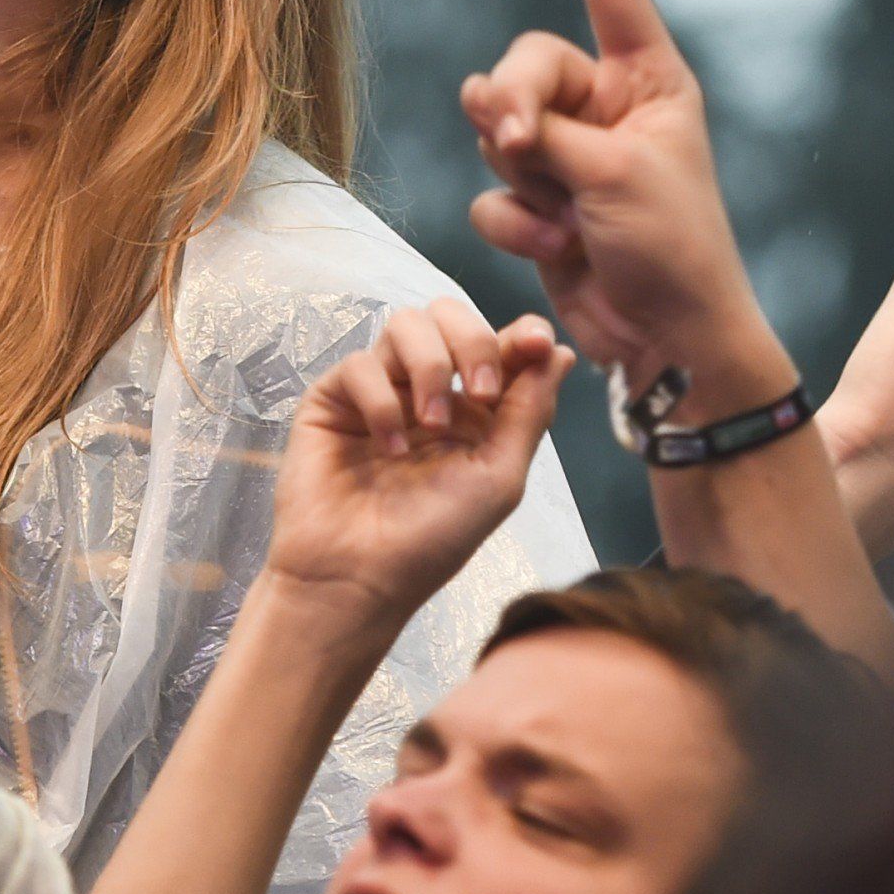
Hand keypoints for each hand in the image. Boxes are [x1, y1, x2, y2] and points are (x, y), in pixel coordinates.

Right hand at [267, 306, 577, 628]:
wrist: (358, 578)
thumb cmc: (433, 539)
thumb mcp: (499, 479)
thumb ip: (528, 413)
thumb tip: (559, 352)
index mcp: (473, 409)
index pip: (498, 343)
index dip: (519, 333)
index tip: (534, 342)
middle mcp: (427, 390)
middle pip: (450, 314)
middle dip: (473, 341)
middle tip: (480, 393)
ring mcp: (379, 390)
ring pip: (406, 324)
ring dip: (430, 367)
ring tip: (430, 426)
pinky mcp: (333, 399)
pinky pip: (360, 362)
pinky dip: (381, 399)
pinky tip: (388, 446)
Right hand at [462, 0, 786, 413]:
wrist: (669, 340)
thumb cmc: (672, 248)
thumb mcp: (615, 172)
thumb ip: (542, 128)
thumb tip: (481, 107)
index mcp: (649, 79)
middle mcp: (608, 108)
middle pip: (525, 66)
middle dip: (513, 104)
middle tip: (523, 146)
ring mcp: (571, 158)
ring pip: (497, 130)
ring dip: (517, 173)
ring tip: (558, 212)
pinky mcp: (542, 208)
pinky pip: (493, 192)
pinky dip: (515, 223)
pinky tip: (555, 249)